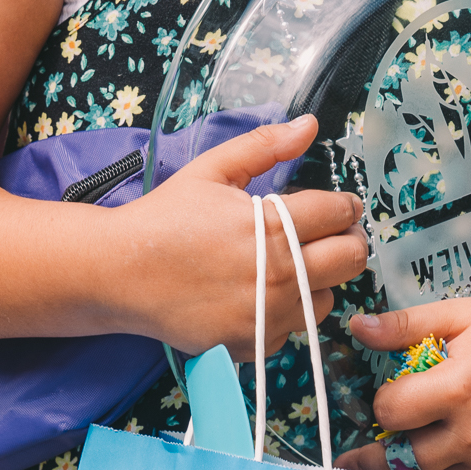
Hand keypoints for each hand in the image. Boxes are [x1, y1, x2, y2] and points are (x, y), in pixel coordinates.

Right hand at [111, 115, 367, 359]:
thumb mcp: (212, 170)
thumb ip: (264, 146)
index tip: (340, 204)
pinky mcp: (252, 344)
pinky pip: (294, 329)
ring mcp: (267, 315)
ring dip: (320, 279)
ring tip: (293, 263)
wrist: (120, 273)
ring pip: (329, 299)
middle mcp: (279, 275)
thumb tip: (308, 125)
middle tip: (329, 232)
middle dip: (349, 240)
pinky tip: (265, 293)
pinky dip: (289, 312)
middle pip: (350, 259)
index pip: (339, 213)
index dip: (346, 204)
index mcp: (273, 226)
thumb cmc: (166, 217)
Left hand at [335, 296, 470, 469]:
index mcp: (459, 388)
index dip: (383, 401)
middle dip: (387, 441)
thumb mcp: (460, 315)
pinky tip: (437, 455)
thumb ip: (405, 325)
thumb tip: (358, 327)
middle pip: (403, 456)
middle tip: (382, 429)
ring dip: (409, 465)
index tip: (392, 390)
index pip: (390, 412)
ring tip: (399, 446)